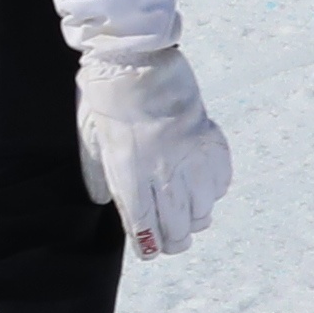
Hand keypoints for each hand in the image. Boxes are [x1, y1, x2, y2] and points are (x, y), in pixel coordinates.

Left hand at [55, 0, 235, 256]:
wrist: (135, 61)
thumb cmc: (107, 100)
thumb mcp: (93, 142)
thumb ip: (101, 178)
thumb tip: (106, 205)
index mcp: (129, 175)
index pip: (144, 230)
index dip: (149, 247)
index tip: (150, 251)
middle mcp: (162, 172)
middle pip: (178, 229)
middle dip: (174, 242)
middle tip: (172, 240)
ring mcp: (190, 158)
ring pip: (203, 212)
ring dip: (195, 218)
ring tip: (187, 214)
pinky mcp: (210, 142)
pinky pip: (220, 183)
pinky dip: (213, 190)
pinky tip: (202, 185)